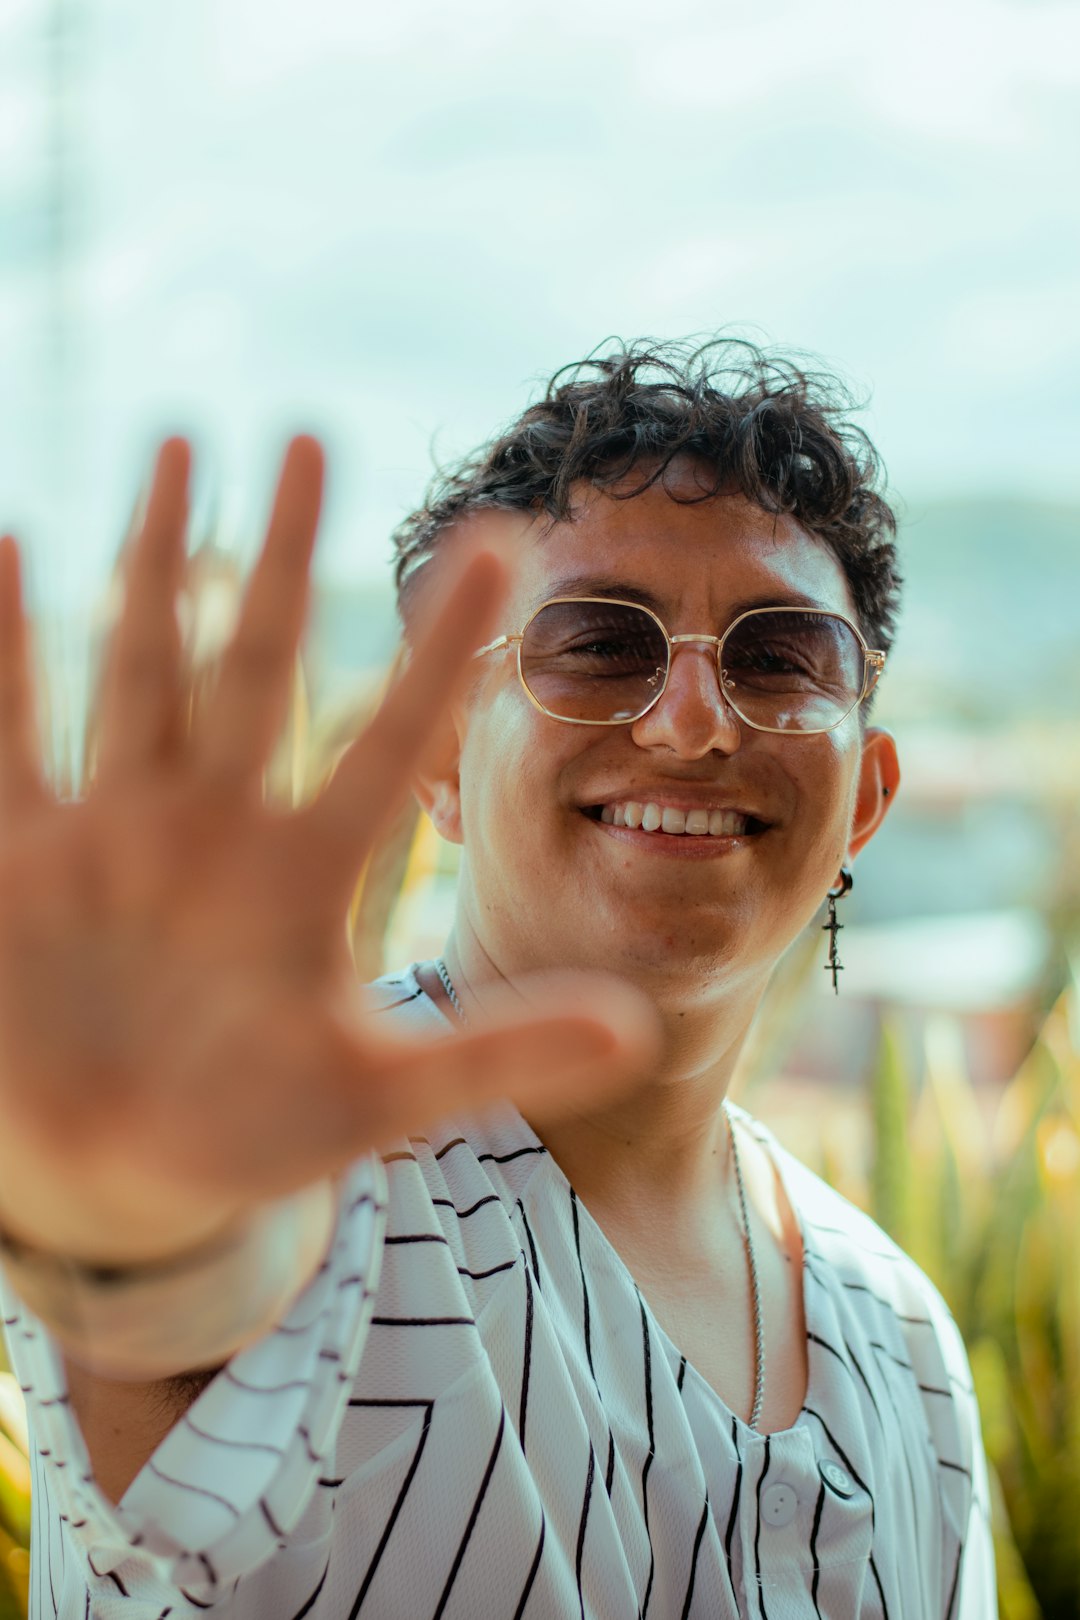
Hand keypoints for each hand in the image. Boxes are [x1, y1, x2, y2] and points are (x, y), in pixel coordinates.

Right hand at [0, 438, 654, 1264]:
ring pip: (141, 668)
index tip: (499, 544)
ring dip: (160, 563)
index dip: (441, 650)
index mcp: (307, 876)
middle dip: (287, 558)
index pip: (387, 738)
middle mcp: (218, 829)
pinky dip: (8, 652)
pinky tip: (12, 544)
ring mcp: (117, 835)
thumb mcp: (378, 1095)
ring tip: (183, 444)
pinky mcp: (25, 862)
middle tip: (316, 436)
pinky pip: (15, 737)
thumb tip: (640, 1035)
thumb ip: (500, 1056)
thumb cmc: (249, 1131)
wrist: (122, 1179)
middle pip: (258, 665)